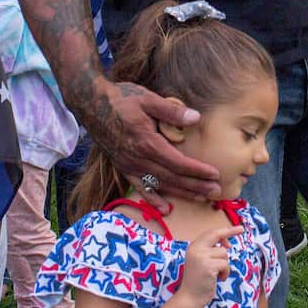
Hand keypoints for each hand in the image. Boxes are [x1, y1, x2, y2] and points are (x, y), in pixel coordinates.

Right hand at [79, 79, 220, 206]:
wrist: (92, 103)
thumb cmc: (122, 98)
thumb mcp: (148, 98)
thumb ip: (172, 111)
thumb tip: (195, 118)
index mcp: (147, 142)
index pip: (178, 163)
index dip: (197, 171)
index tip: (215, 174)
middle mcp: (138, 159)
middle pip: (172, 178)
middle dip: (195, 186)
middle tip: (216, 191)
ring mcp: (129, 165)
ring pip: (160, 185)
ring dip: (181, 193)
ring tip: (201, 198)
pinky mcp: (123, 167)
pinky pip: (140, 187)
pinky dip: (153, 199)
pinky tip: (164, 208)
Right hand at [172, 226, 239, 307]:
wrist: (190, 297)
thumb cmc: (198, 280)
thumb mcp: (201, 261)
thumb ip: (209, 250)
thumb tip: (226, 244)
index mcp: (193, 246)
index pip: (210, 233)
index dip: (224, 230)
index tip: (237, 228)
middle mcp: (195, 249)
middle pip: (216, 235)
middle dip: (230, 231)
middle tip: (241, 229)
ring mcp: (201, 256)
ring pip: (224, 253)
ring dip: (224, 265)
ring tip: (216, 274)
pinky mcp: (208, 266)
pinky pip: (225, 264)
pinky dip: (225, 273)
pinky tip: (218, 279)